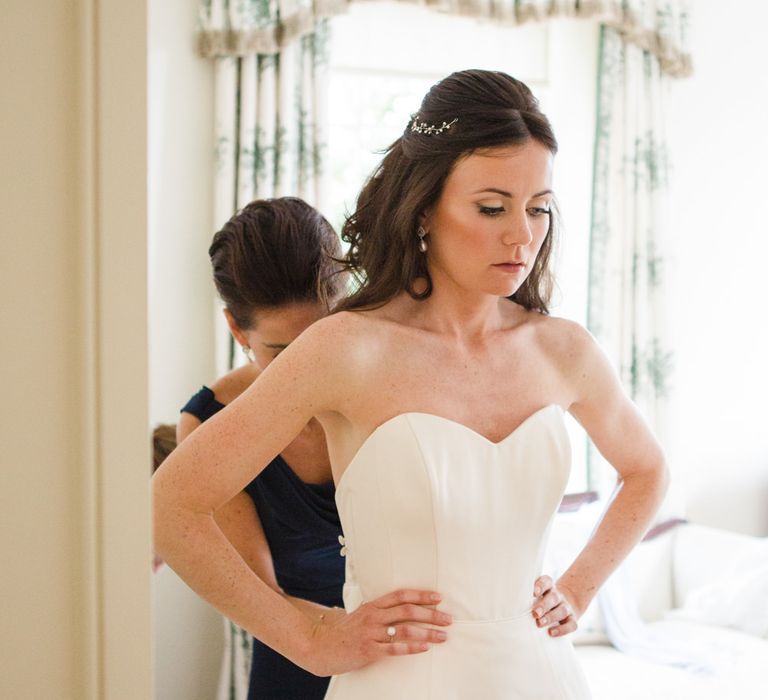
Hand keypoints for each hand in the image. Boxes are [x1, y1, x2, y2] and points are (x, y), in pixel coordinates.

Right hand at [302, 589, 451, 675]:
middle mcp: (374, 616)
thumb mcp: (362, 615)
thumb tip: (403, 610)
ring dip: (427, 632)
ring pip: (405, 628)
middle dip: (431, 614)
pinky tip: (425, 647)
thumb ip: (380, 612)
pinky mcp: (369, 650)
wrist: (321, 645)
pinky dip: (412, 646)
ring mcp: (371, 633)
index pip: (401, 595)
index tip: (439, 597)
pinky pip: (394, 648)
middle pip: (408, 610)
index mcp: (373, 605)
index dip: (421, 595)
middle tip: (449, 618)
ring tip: (443, 636)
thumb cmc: (345, 631)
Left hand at [531, 575, 578, 637]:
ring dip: (550, 617)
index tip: (533, 592)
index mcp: (549, 587)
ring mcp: (567, 607)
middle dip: (544, 606)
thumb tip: (509, 602)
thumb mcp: (535, 595)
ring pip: (562, 611)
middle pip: (553, 597)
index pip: (546, 581)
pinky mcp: (572, 619)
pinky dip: (562, 629)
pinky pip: (571, 624)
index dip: (540, 585)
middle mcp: (558, 596)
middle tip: (534, 613)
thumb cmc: (541, 600)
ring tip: (539, 624)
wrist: (563, 605)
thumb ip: (526, 596)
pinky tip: (551, 633)